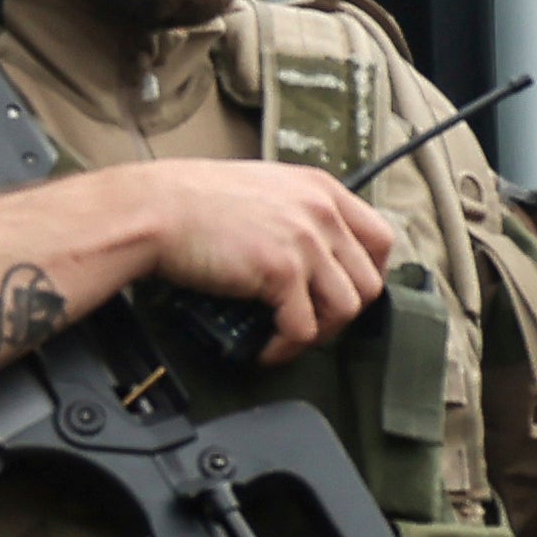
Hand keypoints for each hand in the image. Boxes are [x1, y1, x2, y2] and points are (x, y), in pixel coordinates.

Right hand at [87, 156, 392, 357]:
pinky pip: (303, 327)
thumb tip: (308, 253)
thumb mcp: (262, 189)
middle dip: (344, 312)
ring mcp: (305, 240)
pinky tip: (267, 349)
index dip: (370, 274)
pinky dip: (287, 348)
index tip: (348, 292)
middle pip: (369, 280)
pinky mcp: (282, 271)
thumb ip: (295, 213)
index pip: (380, 238)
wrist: (155, 210)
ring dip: (320, 333)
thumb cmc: (191, 201)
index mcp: (320, 188)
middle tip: (314, 323)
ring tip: (290, 338)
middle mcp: (321, 211)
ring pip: (346, 308)